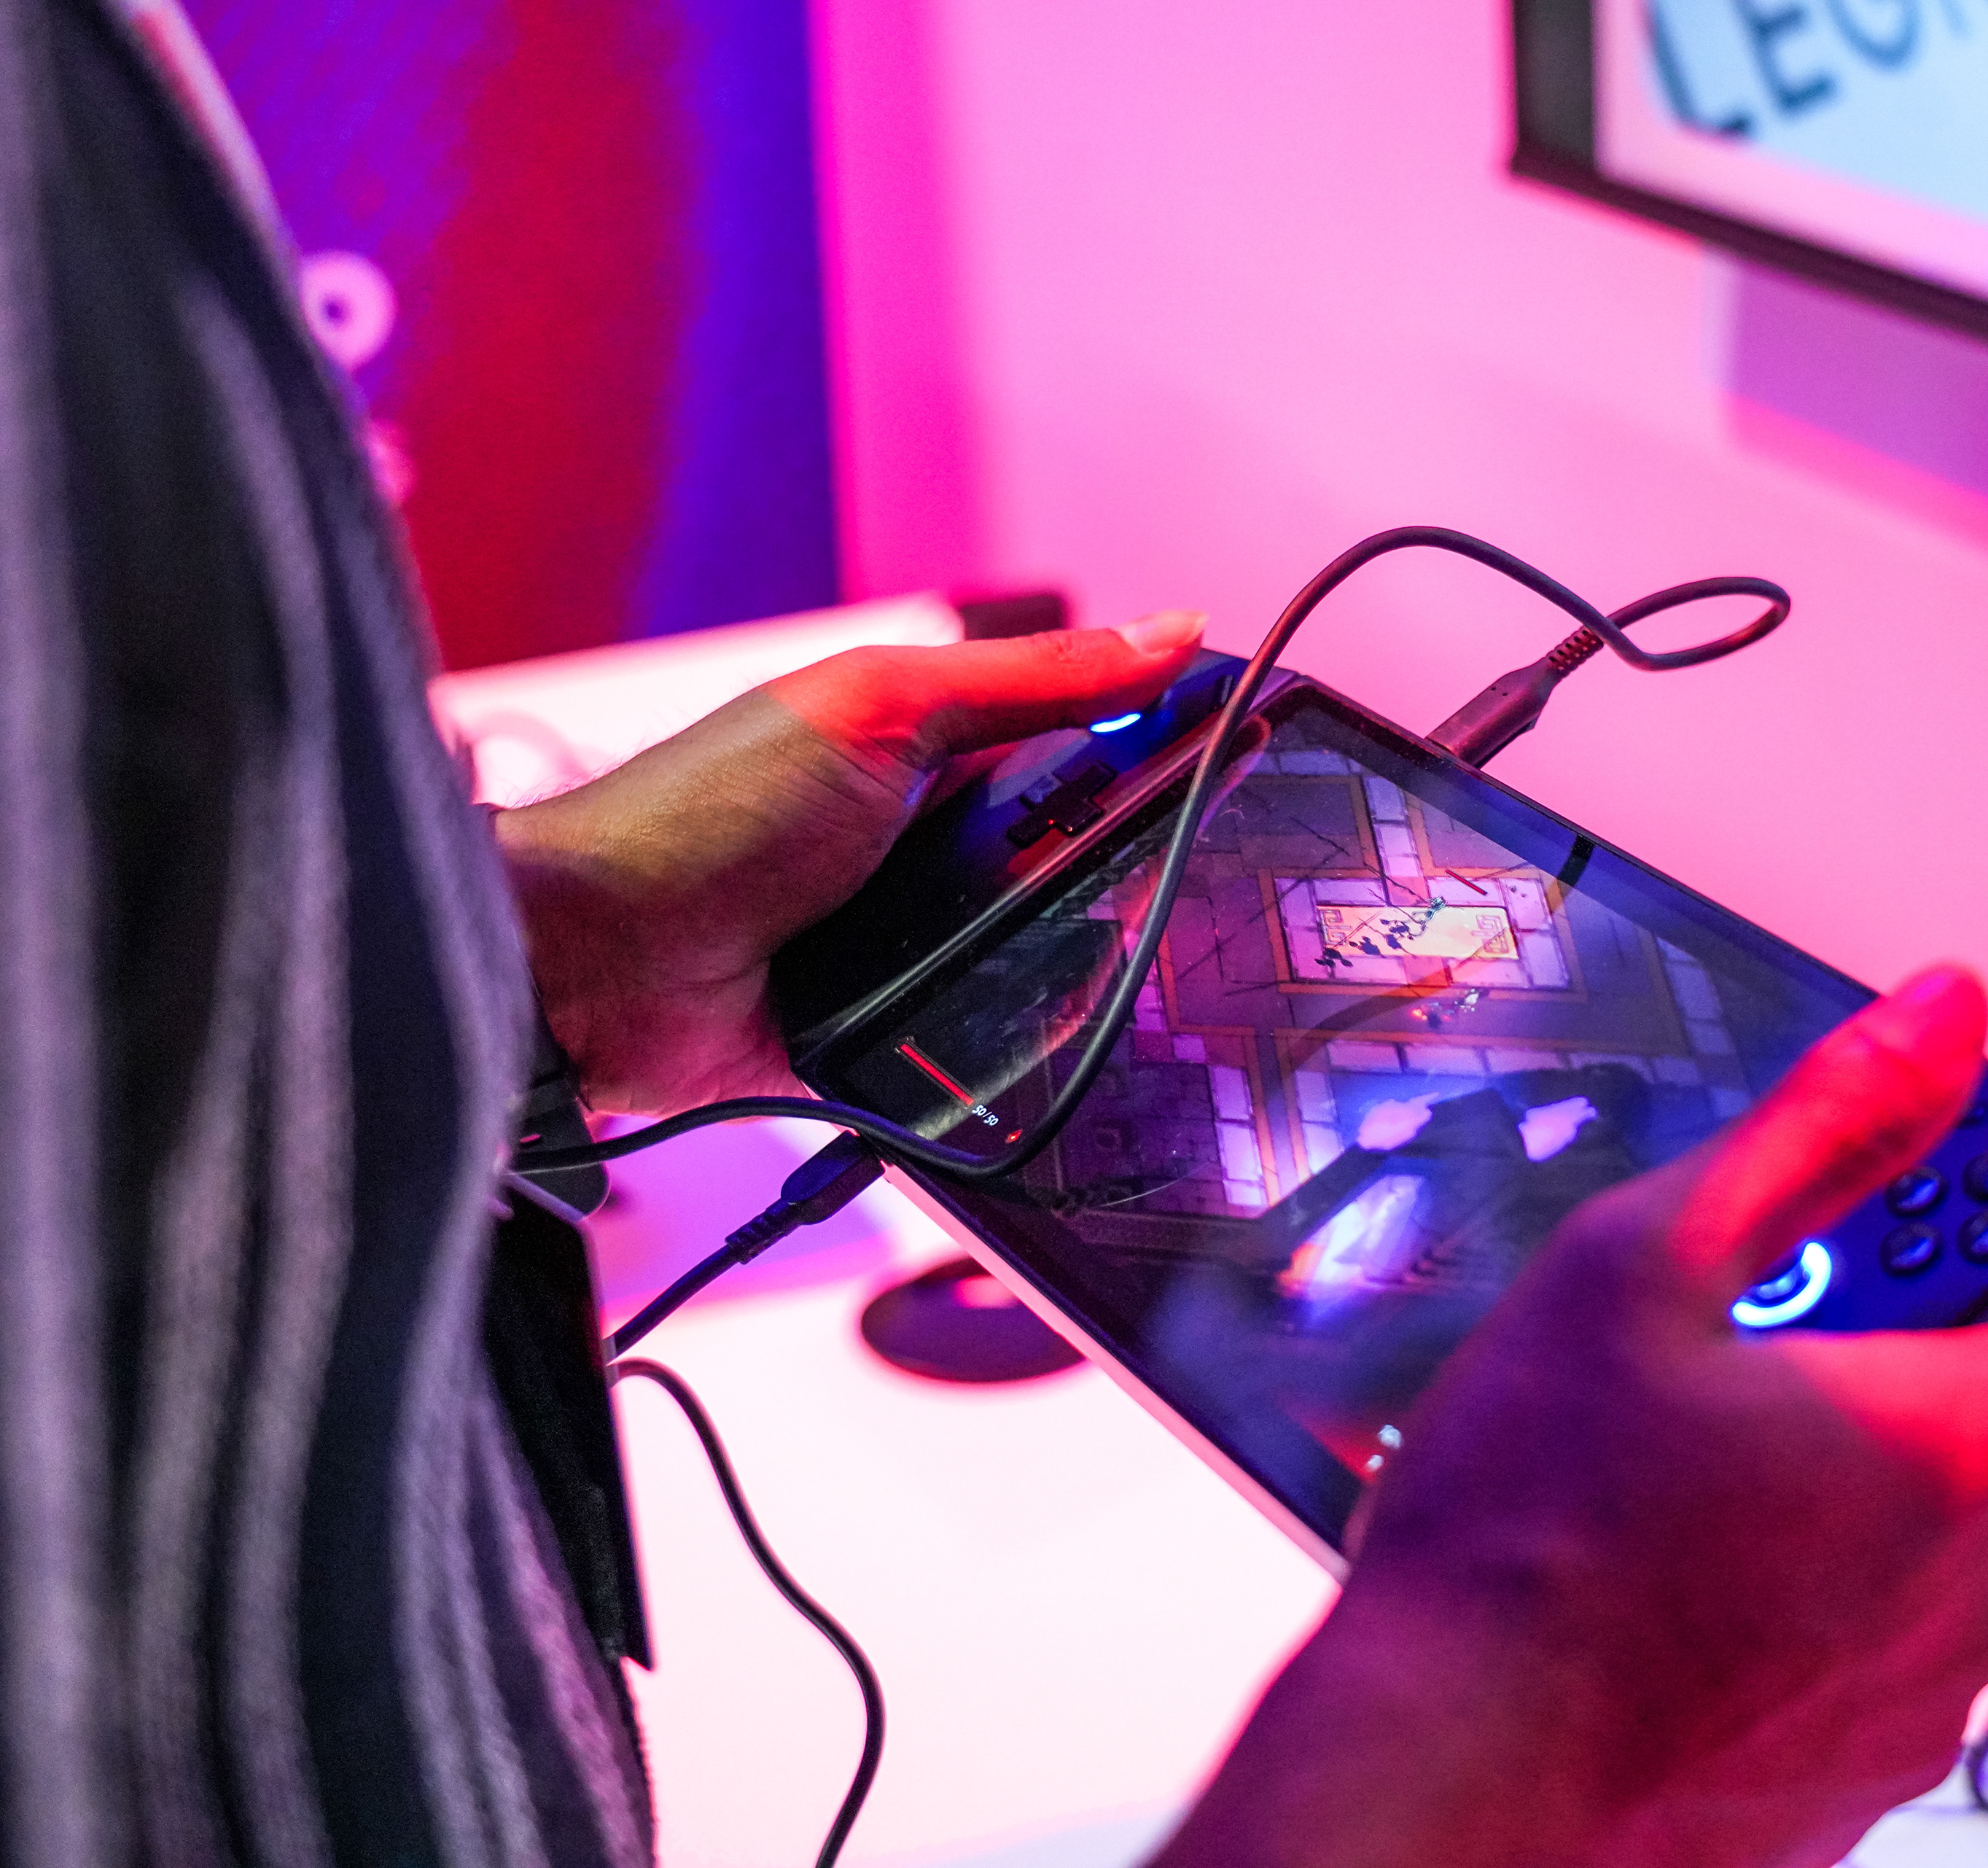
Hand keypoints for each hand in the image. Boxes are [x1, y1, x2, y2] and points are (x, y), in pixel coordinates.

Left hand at [494, 613, 1206, 1111]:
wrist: (595, 966)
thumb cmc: (705, 814)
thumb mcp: (884, 709)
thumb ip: (1034, 678)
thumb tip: (1169, 632)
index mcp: (926, 756)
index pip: (1078, 749)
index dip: (1157, 755)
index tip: (1246, 758)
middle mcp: (921, 853)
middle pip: (1073, 869)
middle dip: (1120, 881)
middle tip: (1180, 885)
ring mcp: (905, 952)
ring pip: (1039, 970)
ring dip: (1066, 973)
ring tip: (1114, 974)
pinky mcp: (886, 1046)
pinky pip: (977, 1061)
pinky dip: (1003, 1057)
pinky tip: (1043, 1049)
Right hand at [1153, 968, 1987, 1867]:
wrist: (1451, 1761)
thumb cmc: (1536, 1530)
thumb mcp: (1653, 1257)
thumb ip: (1826, 1124)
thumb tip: (1943, 1017)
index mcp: (1975, 1438)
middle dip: (1961, 1324)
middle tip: (1806, 1290)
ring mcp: (1936, 1691)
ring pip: (1976, 1522)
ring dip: (1897, 1445)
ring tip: (1724, 1416)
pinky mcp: (1866, 1765)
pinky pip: (1904, 1629)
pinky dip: (1846, 1561)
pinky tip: (1698, 1538)